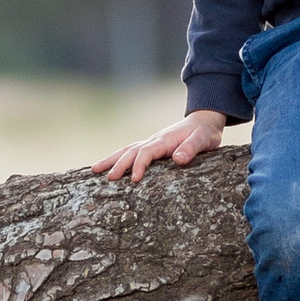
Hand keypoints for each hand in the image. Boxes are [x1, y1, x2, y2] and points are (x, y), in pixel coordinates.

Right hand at [95, 109, 227, 183]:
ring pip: (127, 150)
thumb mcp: (204, 140)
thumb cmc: (205, 133)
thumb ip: (191, 148)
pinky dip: (118, 157)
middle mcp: (154, 140)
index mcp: (165, 140)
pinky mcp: (152, 146)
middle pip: (131, 151)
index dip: (139, 165)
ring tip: (94, 170)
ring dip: (111, 159)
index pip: (147, 152)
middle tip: (107, 178)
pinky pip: (132, 152)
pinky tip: (109, 165)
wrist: (204, 121)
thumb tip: (178, 159)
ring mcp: (151, 142)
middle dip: (118, 164)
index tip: (134, 180)